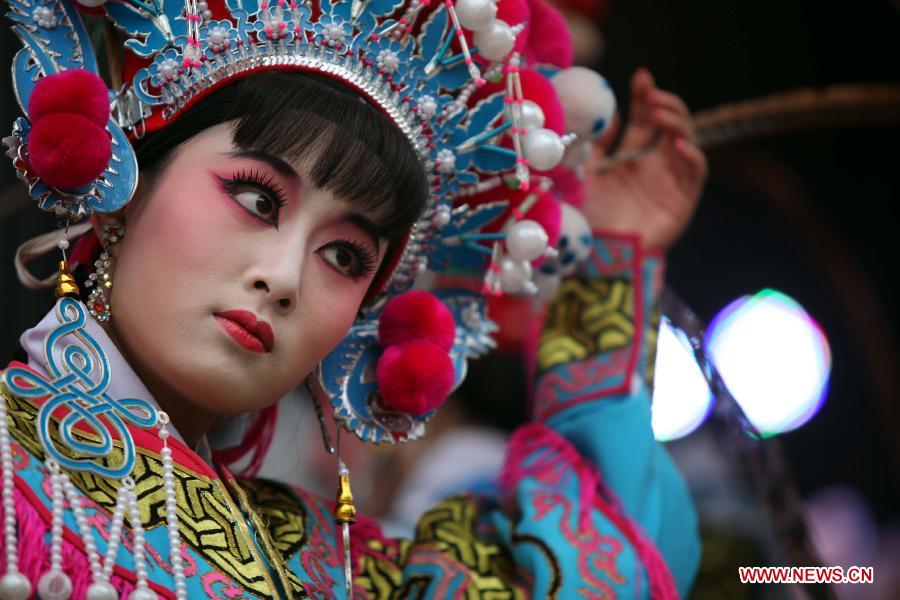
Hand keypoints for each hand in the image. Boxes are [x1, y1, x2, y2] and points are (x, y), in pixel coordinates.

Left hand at [581, 68, 707, 250]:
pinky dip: (692, 155)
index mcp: (630, 157)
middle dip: (664, 103)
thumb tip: (607, 114)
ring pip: (687, 140)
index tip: (640, 76)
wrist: (595, 256)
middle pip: (669, 124)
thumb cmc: (587, 218)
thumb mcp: (585, 173)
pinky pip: (696, 172)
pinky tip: (678, 144)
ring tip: (660, 113)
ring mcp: (670, 181)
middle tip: (650, 92)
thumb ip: (595, 144)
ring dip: (678, 122)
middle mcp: (653, 165)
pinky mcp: (682, 200)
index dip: (645, 96)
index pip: (644, 118)